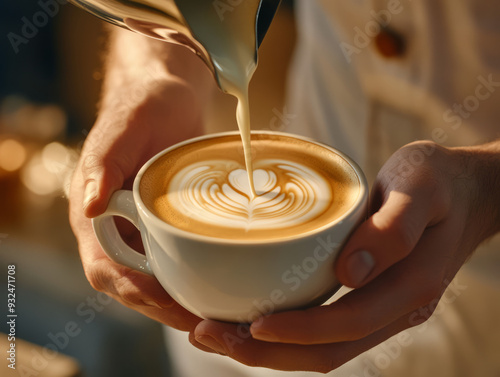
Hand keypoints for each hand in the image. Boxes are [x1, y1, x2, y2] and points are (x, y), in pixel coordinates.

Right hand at [69, 30, 213, 333]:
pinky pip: (177, 258)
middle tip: (205, 322)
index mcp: (95, 215)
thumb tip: (88, 206)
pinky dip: (195, 276)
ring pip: (157, 277)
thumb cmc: (140, 107)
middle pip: (134, 285)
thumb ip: (102, 165)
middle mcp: (117, 230)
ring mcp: (144, 229)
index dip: (133, 291)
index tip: (167, 302)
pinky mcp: (168, 223)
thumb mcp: (122, 130)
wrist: (167, 96)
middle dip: (165, 308)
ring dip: (183, 299)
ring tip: (220, 315)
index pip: (105, 269)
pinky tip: (222, 283)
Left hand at [192, 140, 499, 371]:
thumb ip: (393, 227)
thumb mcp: (421, 187)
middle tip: (206, 333)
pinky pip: (322, 329)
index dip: (297, 330)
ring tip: (211, 331)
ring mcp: (379, 309)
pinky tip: (248, 316)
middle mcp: (392, 309)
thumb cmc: (439, 183)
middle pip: (325, 352)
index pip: (346, 324)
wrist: (466, 193)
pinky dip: (282, 332)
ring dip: (266, 348)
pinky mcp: (366, 299)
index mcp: (408, 286)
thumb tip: (351, 273)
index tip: (252, 323)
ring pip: (320, 348)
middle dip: (265, 351)